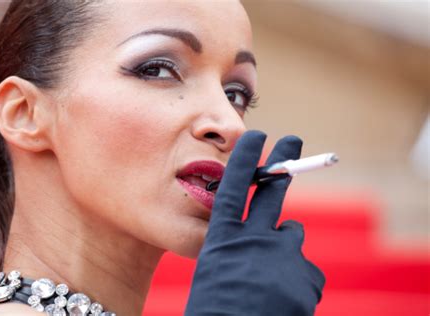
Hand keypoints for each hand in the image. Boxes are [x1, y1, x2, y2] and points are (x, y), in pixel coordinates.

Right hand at [184, 130, 324, 315]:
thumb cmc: (217, 311)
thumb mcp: (218, 275)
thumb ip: (240, 252)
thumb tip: (269, 241)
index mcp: (222, 240)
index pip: (233, 187)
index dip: (245, 159)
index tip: (256, 135)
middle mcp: (254, 238)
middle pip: (271, 191)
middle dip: (282, 163)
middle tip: (293, 141)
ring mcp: (282, 254)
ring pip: (291, 236)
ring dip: (285, 249)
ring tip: (273, 280)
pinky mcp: (306, 275)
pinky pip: (306, 272)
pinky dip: (298, 282)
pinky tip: (285, 302)